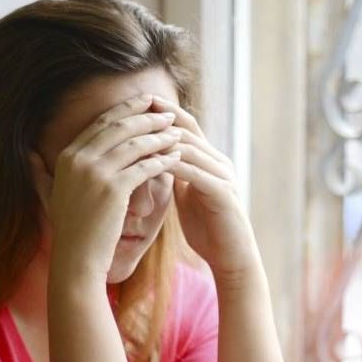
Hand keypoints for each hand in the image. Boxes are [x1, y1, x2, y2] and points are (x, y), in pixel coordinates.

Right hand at [28, 94, 182, 280]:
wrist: (76, 259)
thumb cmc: (68, 230)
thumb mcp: (48, 196)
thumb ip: (40, 173)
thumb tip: (29, 155)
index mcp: (66, 156)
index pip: (101, 122)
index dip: (125, 109)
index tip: (145, 103)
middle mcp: (78, 160)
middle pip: (119, 126)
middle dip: (147, 116)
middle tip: (168, 112)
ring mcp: (95, 174)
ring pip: (135, 144)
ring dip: (159, 135)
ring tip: (177, 132)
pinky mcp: (114, 190)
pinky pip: (145, 166)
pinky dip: (163, 159)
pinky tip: (176, 156)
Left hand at [148, 96, 263, 283]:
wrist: (231, 258)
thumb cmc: (207, 229)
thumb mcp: (186, 196)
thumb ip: (175, 175)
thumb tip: (151, 159)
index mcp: (210, 160)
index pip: (184, 125)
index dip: (161, 112)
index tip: (133, 103)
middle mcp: (219, 161)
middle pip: (186, 130)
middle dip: (157, 120)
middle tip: (130, 111)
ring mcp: (224, 176)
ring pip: (190, 148)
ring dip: (162, 140)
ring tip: (134, 135)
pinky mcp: (223, 194)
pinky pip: (195, 173)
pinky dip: (173, 166)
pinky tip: (150, 164)